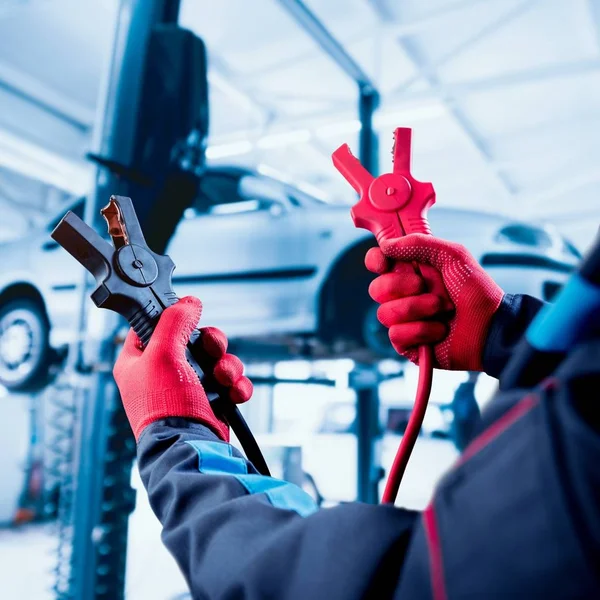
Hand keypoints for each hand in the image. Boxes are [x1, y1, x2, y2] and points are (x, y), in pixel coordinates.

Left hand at [113, 296, 251, 440]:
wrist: (189, 446)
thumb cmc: (165, 407)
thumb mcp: (163, 354)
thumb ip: (174, 321)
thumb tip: (189, 301)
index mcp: (139, 361)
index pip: (153, 326)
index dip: (172, 318)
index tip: (188, 315)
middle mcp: (162, 373)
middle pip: (194, 340)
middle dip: (211, 344)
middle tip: (212, 349)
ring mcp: (188, 388)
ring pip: (216, 359)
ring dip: (227, 366)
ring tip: (224, 380)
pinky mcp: (211, 402)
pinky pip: (230, 382)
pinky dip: (237, 385)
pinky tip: (235, 393)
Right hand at [365, 234, 503, 370]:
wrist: (492, 327)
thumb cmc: (477, 291)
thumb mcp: (454, 256)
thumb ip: (419, 244)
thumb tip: (386, 245)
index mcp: (410, 272)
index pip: (377, 263)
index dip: (375, 261)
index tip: (384, 262)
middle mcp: (403, 295)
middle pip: (376, 289)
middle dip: (400, 286)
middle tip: (423, 286)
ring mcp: (404, 320)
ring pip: (385, 313)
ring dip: (416, 309)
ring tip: (442, 310)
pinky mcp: (408, 344)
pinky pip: (396, 335)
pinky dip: (422, 331)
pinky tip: (440, 331)